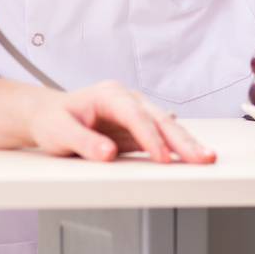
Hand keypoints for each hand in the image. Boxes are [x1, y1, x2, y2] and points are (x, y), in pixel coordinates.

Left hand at [27, 81, 216, 163]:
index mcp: (109, 95)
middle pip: (159, 119)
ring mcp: (135, 114)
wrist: (48, 116)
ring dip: (186, 144)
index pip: (135, 115)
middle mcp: (127, 100)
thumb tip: (108, 153)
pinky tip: (194, 154)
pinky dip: (177, 148)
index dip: (150, 137)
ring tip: (206, 158)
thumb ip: (83, 142)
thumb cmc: (52, 120)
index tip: (163, 158)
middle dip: (182, 140)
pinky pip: (161, 138)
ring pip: (166, 127)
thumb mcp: (59, 132)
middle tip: (202, 158)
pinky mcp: (137, 130)